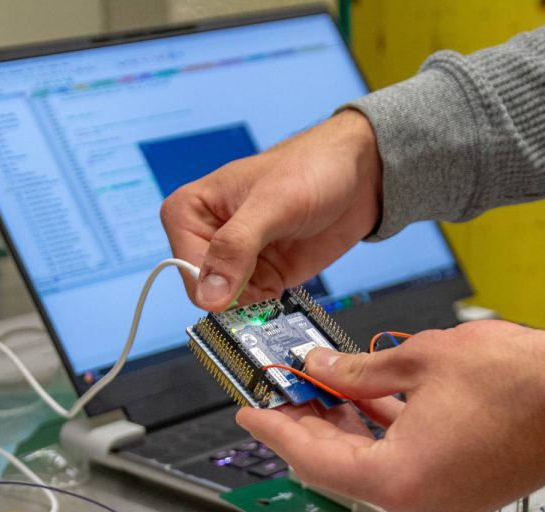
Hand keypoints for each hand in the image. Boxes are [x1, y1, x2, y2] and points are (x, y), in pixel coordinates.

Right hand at [160, 110, 381, 310]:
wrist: (358, 174)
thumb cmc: (312, 166)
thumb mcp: (272, 204)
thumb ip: (236, 247)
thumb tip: (209, 294)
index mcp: (191, 209)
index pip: (185, 266)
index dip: (212, 284)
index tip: (243, 290)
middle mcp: (208, 237)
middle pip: (205, 291)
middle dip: (233, 301)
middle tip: (264, 295)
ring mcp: (237, 259)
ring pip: (230, 305)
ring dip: (253, 311)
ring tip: (277, 293)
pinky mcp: (264, 276)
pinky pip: (255, 308)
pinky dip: (268, 312)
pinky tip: (282, 301)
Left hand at [236, 321, 544, 511]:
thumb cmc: (524, 381)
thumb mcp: (423, 358)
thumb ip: (358, 370)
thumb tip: (320, 368)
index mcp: (398, 480)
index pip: (312, 459)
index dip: (275, 431)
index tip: (248, 411)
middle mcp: (415, 508)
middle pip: (338, 470)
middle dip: (308, 428)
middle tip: (284, 392)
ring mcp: (440, 509)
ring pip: (370, 471)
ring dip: (345, 433)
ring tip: (320, 389)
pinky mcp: (459, 499)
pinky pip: (403, 473)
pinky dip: (382, 442)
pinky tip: (367, 405)